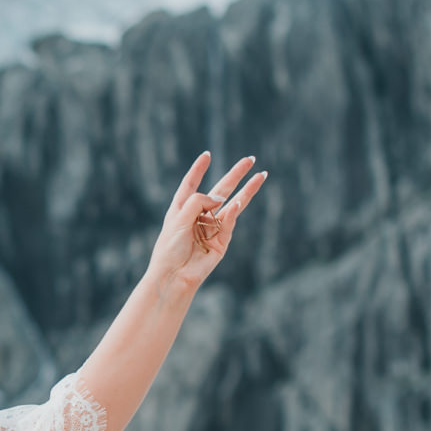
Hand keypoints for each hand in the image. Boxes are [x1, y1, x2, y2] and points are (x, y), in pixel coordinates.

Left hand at [148, 153, 266, 291]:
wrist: (173, 276)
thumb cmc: (169, 248)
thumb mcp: (178, 218)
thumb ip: (198, 201)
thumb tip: (222, 198)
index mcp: (182, 209)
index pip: (191, 184)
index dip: (198, 170)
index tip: (206, 155)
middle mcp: (198, 216)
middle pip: (220, 190)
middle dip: (236, 175)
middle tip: (251, 159)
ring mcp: (212, 228)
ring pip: (233, 204)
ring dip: (247, 189)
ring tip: (261, 175)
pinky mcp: (222, 241)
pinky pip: (229, 222)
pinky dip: (233, 212)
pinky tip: (237, 201)